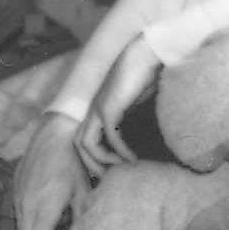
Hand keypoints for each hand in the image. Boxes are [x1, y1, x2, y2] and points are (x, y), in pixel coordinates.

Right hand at [14, 113, 90, 229]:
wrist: (55, 132)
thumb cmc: (75, 160)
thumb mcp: (85, 188)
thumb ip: (83, 215)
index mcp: (44, 207)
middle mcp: (26, 205)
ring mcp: (18, 197)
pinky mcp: (15, 188)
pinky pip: (19, 214)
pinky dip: (31, 223)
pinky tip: (48, 217)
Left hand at [75, 36, 161, 175]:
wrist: (149, 51)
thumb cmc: (148, 72)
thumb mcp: (139, 98)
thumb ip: (134, 113)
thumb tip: (146, 131)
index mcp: (99, 107)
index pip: (85, 138)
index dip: (95, 156)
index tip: (114, 168)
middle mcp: (94, 109)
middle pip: (79, 145)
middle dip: (92, 165)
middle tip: (110, 178)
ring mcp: (99, 107)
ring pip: (86, 144)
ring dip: (102, 161)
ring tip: (122, 169)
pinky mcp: (109, 107)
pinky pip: (109, 136)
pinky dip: (120, 151)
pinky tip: (133, 158)